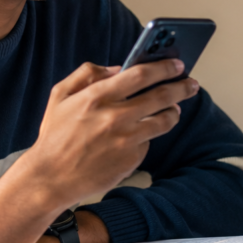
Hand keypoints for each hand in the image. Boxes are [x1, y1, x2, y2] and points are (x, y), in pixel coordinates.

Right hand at [18, 59, 199, 208]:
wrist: (50, 178)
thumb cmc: (54, 135)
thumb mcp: (60, 95)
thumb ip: (87, 74)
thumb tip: (117, 68)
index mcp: (97, 96)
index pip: (140, 74)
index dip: (163, 67)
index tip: (177, 64)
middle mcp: (115, 117)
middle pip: (161, 96)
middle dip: (182, 87)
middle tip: (191, 83)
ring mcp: (126, 140)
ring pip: (164, 120)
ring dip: (174, 111)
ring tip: (175, 109)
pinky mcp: (131, 160)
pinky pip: (148, 142)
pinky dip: (148, 136)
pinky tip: (140, 135)